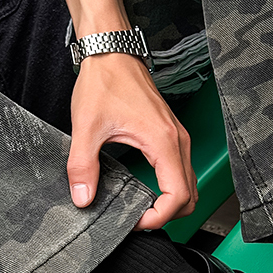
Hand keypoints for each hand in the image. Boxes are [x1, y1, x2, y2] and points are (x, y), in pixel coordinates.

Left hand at [67, 53, 197, 229]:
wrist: (112, 52)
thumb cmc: (106, 81)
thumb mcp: (86, 127)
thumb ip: (83, 166)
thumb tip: (83, 197)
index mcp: (163, 141)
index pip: (178, 196)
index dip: (159, 217)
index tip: (135, 220)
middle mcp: (178, 141)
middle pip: (190, 195)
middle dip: (167, 215)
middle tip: (137, 218)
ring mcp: (178, 137)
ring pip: (188, 184)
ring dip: (170, 203)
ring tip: (140, 207)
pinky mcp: (172, 135)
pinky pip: (181, 171)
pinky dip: (169, 188)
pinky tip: (145, 188)